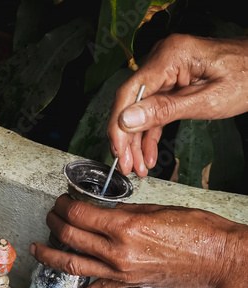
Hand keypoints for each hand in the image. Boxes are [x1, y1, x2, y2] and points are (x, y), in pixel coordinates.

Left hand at [30, 194, 247, 287]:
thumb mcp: (154, 209)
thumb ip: (122, 213)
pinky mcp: (127, 283)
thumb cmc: (194, 230)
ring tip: (38, 249)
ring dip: (50, 255)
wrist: (217, 256)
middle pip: (71, 236)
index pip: (79, 214)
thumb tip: (102, 213)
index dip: (64, 205)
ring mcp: (121, 271)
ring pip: (73, 264)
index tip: (62, 200)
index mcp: (124, 227)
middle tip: (51, 215)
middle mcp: (118, 251)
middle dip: (55, 222)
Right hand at [108, 34, 247, 176]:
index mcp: (170, 56)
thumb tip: (126, 119)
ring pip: (138, 109)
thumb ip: (165, 110)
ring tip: (137, 166)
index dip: (118, 125)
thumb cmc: (247, 77)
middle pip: (130, 102)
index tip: (119, 151)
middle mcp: (161, 59)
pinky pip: (152, 109)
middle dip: (126, 138)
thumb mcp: (207, 101)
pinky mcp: (168, 82)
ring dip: (136, 139)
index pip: (130, 92)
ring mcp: (164, 70)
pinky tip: (147, 153)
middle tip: (127, 165)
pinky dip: (149, 132)